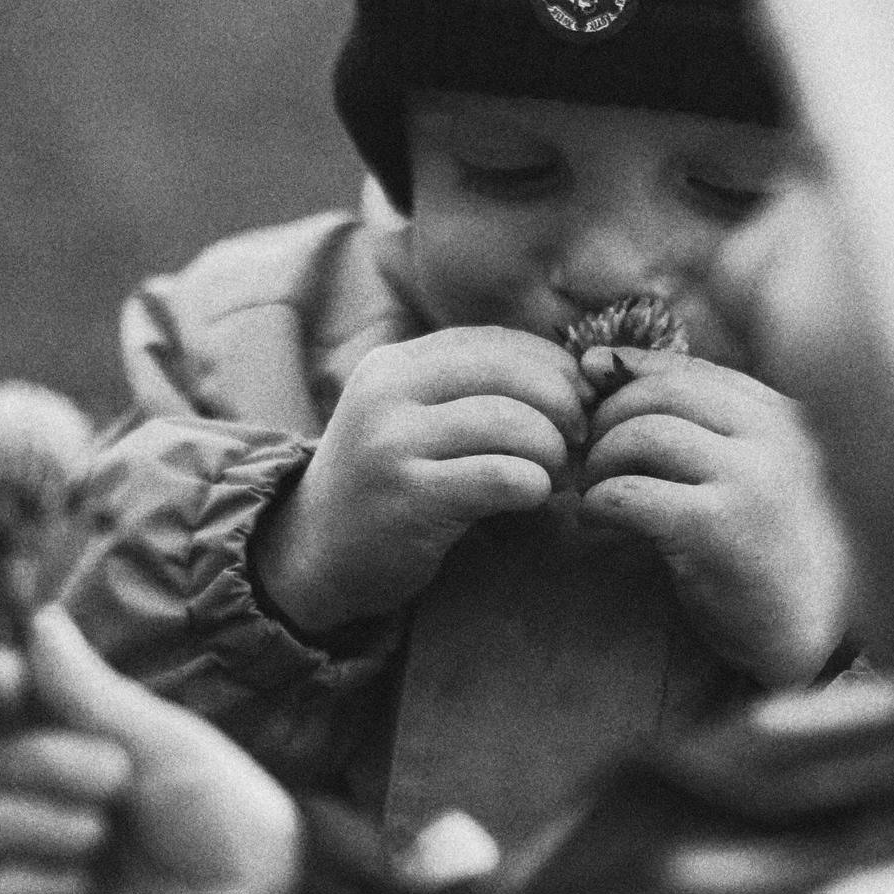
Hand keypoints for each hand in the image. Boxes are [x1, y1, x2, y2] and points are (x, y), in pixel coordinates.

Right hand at [0, 607, 300, 893]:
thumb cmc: (224, 825)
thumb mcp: (161, 742)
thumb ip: (90, 690)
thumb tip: (40, 620)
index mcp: (73, 757)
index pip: (3, 711)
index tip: (5, 677)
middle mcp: (40, 813)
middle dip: (47, 762)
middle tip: (118, 777)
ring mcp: (25, 877)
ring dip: (32, 823)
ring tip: (97, 837)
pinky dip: (25, 885)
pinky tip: (82, 890)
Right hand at [253, 329, 584, 631]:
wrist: (315, 551)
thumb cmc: (386, 482)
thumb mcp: (411, 416)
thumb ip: (470, 387)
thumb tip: (576, 375)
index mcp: (393, 364)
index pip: (493, 341)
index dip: (550, 365)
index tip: (578, 400)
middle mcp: (386, 394)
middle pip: (508, 373)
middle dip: (561, 404)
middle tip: (577, 439)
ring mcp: (392, 445)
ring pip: (510, 424)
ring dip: (552, 451)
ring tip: (555, 474)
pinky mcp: (408, 499)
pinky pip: (500, 477)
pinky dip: (534, 485)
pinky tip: (533, 496)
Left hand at [580, 353, 853, 683]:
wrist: (809, 629)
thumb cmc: (768, 546)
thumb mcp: (745, 467)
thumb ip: (691, 418)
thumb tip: (595, 362)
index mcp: (781, 413)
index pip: (686, 368)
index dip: (627, 378)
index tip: (588, 397)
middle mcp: (774, 435)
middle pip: (659, 393)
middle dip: (606, 421)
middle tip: (588, 461)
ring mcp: (752, 479)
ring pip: (641, 435)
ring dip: (599, 463)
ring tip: (593, 493)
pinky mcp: (720, 528)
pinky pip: (630, 494)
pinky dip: (597, 504)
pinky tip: (597, 522)